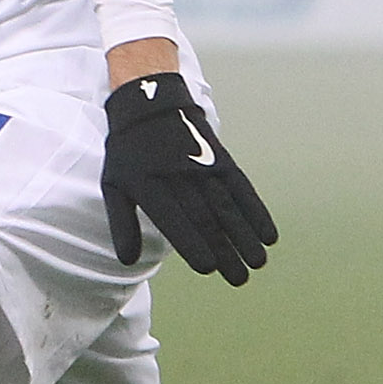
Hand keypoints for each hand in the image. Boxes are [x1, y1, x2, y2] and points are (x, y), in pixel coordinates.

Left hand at [102, 69, 276, 285]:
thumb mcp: (113, 184)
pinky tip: (269, 234)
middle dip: (225, 250)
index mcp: (149, 186)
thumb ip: (121, 223)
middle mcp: (179, 177)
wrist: (149, 103)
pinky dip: (257, 211)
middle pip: (206, 218)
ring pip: (227, 206)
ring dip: (245, 236)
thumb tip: (127, 261)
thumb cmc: (128, 153)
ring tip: (258, 262)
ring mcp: (203, 167)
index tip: (209, 268)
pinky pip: (242, 188)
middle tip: (240, 279)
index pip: (175, 220)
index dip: (192, 243)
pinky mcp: (221, 160)